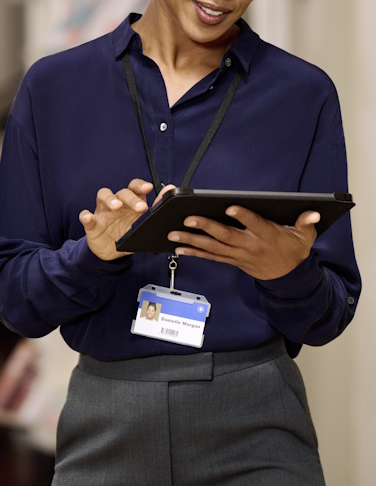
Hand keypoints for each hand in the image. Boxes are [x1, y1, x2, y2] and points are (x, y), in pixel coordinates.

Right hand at [80, 179, 153, 261]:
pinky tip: (88, 217)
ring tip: (116, 206)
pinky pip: (86, 216)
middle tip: (140, 208)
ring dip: (109, 199)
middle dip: (131, 198)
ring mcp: (103, 213)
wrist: (111, 254)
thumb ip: (156, 209)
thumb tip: (170, 192)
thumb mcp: (142, 225)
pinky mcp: (92, 224)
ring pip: (103, 196)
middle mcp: (116, 204)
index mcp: (130, 203)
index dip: (140, 185)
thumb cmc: (127, 234)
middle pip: (122, 193)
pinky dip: (85, 216)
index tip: (148, 188)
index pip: (134, 187)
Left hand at [168, 206, 319, 280]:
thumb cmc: (295, 251)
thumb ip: (306, 223)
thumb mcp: (305, 237)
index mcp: (267, 236)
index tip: (231, 206)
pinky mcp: (232, 260)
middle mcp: (250, 246)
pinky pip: (211, 257)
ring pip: (213, 248)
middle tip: (187, 218)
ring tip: (172, 234)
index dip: (244, 216)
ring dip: (191, 241)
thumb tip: (313, 212)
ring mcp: (239, 255)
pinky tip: (178, 249)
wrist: (290, 279)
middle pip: (225, 236)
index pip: (255, 224)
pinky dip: (194, 253)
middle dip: (205, 227)